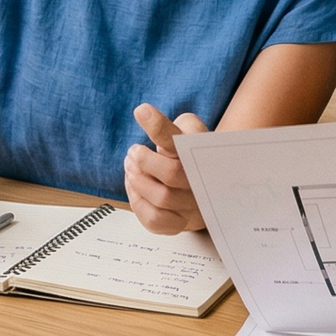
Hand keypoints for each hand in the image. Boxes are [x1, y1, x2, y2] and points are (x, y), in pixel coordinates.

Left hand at [123, 103, 207, 233]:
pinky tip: (136, 188)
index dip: (158, 126)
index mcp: (201, 151)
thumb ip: (168, 125)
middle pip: (172, 173)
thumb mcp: (186, 131)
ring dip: (138, 182)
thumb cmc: (188, 155)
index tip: (141, 112)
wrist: (204, 184)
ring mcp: (193, 206)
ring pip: (162, 199)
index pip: (179, 138)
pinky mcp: (180, 223)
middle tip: (133, 153)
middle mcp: (201, 181)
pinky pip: (155, 220)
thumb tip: (144, 114)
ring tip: (131, 169)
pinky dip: (138, 203)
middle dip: (143, 161)